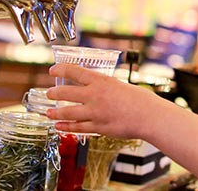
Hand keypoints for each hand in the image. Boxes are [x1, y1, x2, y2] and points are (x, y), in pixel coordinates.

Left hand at [45, 63, 162, 138]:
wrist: (148, 116)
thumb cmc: (138, 100)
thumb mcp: (118, 85)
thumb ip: (102, 87)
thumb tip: (91, 89)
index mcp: (101, 81)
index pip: (75, 71)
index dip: (60, 69)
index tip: (52, 70)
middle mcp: (95, 95)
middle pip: (66, 92)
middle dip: (54, 93)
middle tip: (48, 93)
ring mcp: (95, 112)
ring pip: (68, 112)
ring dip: (55, 112)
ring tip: (49, 112)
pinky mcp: (98, 127)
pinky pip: (78, 127)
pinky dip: (66, 127)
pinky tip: (58, 126)